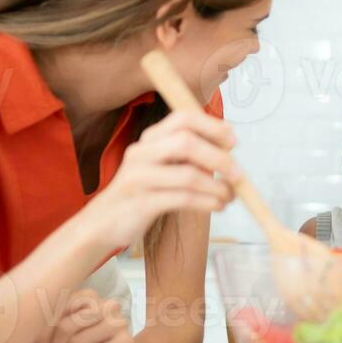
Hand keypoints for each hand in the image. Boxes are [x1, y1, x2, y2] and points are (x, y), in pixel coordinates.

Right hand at [79, 109, 237, 248]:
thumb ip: (189, 158)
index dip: (212, 126)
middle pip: (186, 143)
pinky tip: (217, 206)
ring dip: (217, 187)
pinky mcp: (140, 203)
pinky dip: (207, 202)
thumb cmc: (143, 193)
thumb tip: (229, 154)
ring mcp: (138, 178)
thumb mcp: (163, 168)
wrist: (103, 224)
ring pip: (188, 174)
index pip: (183, 118)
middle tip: (238, 175)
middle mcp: (141, 153)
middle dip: (219, 158)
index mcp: (149, 140)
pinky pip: (182, 199)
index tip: (233, 142)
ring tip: (230, 197)